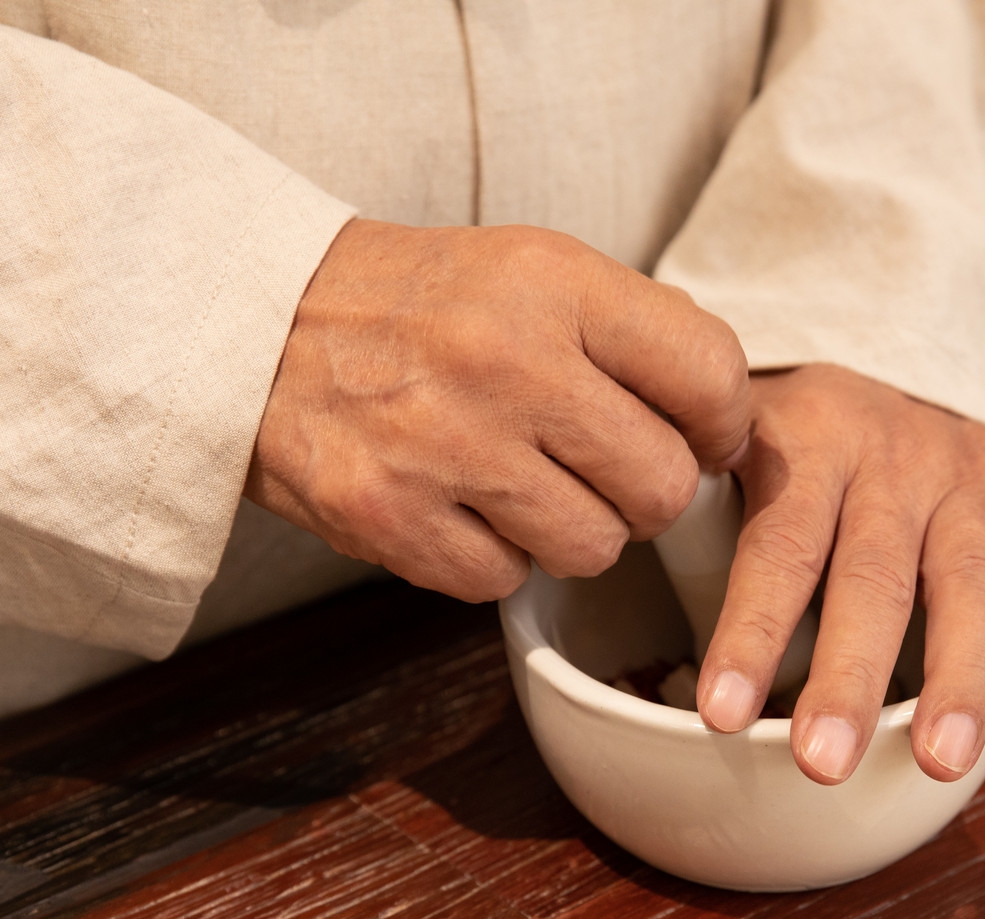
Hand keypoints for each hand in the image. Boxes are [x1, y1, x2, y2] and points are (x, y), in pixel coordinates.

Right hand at [247, 219, 751, 599]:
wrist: (257, 325)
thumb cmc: (420, 307)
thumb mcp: (530, 270)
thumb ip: (633, 330)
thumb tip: (727, 419)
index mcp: (553, 282)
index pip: (710, 374)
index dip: (720, 424)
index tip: (697, 436)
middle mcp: (505, 359)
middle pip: (662, 486)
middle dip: (645, 495)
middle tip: (600, 471)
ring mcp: (444, 443)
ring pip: (593, 548)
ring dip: (573, 532)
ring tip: (524, 486)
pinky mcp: (389, 515)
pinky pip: (504, 581)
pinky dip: (493, 560)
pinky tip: (461, 508)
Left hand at [696, 364, 984, 784]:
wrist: (885, 358)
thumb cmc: (791, 437)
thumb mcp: (730, 439)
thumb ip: (693, 511)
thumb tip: (628, 636)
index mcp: (807, 444)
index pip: (777, 546)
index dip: (750, 633)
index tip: (722, 716)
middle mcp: (893, 458)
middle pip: (873, 576)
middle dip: (850, 675)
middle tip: (824, 762)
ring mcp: (966, 479)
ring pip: (968, 582)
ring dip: (960, 677)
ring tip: (940, 761)